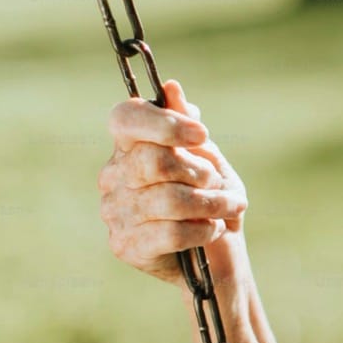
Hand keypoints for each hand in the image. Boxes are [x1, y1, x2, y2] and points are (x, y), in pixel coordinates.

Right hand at [98, 80, 248, 286]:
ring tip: (230, 207)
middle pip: (153, 160)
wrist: (218, 254)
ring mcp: (114, 212)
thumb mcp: (207, 159)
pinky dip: (203, 229)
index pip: (125, 118)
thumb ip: (187, 126)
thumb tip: (171, 88)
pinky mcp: (125, 246)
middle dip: (199, 172)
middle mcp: (113, 177)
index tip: (201, 134)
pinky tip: (213, 230)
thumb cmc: (212, 200)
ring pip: (167, 199)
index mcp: (129, 146)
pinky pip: (170, 232)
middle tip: (217, 183)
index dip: (164, 123)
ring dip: (211, 203)